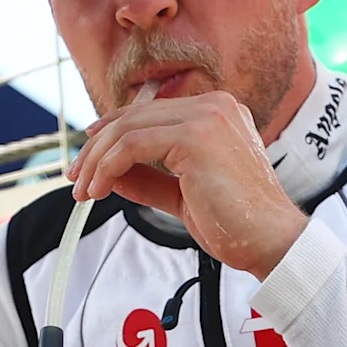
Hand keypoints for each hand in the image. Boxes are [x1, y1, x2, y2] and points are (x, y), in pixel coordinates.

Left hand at [68, 90, 309, 278]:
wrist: (270, 241)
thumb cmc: (237, 223)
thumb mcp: (182, 194)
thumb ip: (149, 179)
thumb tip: (111, 174)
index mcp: (216, 113)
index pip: (149, 113)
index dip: (111, 133)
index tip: (88, 159)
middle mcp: (213, 105)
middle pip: (134, 117)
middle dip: (96, 149)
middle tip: (76, 179)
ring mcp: (205, 116)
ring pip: (128, 128)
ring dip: (97, 161)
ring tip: (84, 192)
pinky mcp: (195, 135)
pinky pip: (132, 145)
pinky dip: (108, 167)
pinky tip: (100, 190)